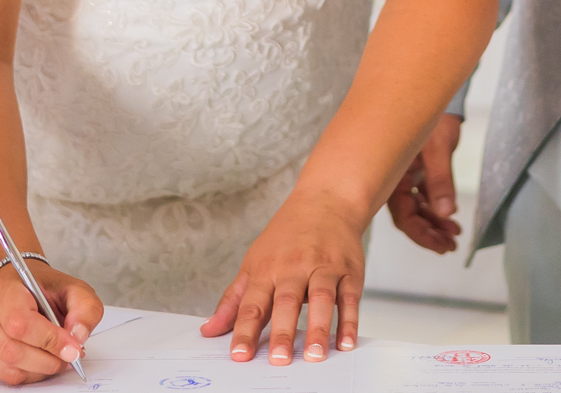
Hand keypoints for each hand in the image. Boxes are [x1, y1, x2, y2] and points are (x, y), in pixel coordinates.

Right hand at [0, 262, 102, 385]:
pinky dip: (25, 374)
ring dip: (38, 370)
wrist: (19, 286)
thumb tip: (78, 337)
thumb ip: (84, 308)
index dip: (49, 340)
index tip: (72, 348)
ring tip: (54, 358)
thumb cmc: (43, 289)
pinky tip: (36, 360)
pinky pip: (1, 375)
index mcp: (4, 290)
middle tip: (68, 357)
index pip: (20, 323)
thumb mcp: (72, 288)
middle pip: (12, 350)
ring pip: (6, 367)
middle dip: (47, 360)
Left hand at [200, 190, 366, 364]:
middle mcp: (294, 267)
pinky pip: (350, 298)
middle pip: (287, 302)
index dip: (244, 330)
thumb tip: (210, 330)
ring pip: (321, 298)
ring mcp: (324, 267)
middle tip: (279, 359)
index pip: (252, 304)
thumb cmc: (287, 235)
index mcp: (267, 268)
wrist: (325, 201)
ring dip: (319, 328)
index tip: (240, 355)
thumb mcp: (254, 261)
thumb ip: (233, 299)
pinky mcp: (349, 270)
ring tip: (315, 355)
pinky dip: (349, 321)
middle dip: (283, 331)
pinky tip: (345, 343)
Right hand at [387, 114, 462, 252]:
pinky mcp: (419, 173)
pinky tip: (451, 219)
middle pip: (409, 216)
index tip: (440, 246)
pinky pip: (426, 198)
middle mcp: (397, 180)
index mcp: (394, 175)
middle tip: (449, 246)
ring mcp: (408, 177)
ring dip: (434, 224)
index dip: (421, 234)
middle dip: (429, 234)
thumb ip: (441, 180)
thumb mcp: (437, 149)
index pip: (403, 216)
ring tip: (454, 236)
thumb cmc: (433, 118)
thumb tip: (447, 212)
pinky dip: (438, 210)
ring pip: (418, 209)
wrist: (435, 97)